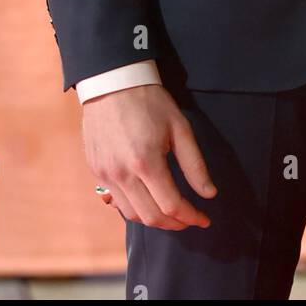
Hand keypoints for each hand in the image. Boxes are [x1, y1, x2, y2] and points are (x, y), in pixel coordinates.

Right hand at [83, 85, 217, 230]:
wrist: (112, 82)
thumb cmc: (150, 102)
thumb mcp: (180, 127)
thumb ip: (194, 164)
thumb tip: (209, 194)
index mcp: (146, 162)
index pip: (171, 206)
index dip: (191, 217)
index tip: (204, 219)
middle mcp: (122, 174)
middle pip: (151, 217)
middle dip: (175, 224)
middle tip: (189, 218)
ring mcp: (105, 175)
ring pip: (132, 214)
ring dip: (154, 219)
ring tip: (171, 212)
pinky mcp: (96, 171)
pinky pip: (116, 201)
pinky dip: (135, 208)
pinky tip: (148, 199)